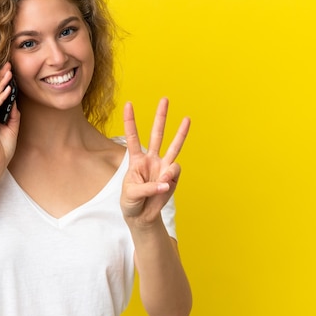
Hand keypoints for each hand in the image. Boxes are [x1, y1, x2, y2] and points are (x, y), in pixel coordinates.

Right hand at [0, 62, 20, 170]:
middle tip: (7, 65)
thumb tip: (15, 101)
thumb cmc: (3, 149)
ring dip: (0, 84)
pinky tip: (6, 90)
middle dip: (1, 77)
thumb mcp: (12, 128)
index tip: (10, 71)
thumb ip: (13, 115)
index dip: (3, 82)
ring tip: (8, 73)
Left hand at [120, 98, 189, 224]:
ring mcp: (163, 167)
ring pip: (173, 146)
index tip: (128, 104)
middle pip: (156, 134)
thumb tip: (166, 182)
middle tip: (164, 99)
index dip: (130, 121)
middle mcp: (151, 159)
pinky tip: (164, 186)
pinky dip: (169, 179)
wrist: (142, 216)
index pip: (132, 137)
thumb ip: (148, 187)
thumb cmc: (132, 202)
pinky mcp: (172, 178)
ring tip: (187, 119)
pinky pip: (174, 173)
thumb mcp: (132, 194)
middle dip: (160, 117)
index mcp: (136, 160)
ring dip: (180, 133)